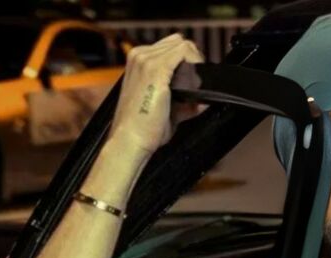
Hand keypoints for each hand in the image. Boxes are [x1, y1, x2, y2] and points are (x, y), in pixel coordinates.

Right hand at [109, 33, 203, 158]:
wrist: (130, 140)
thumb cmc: (142, 129)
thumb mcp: (164, 110)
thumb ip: (182, 101)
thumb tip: (200, 101)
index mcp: (138, 62)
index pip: (170, 48)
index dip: (187, 63)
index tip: (194, 82)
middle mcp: (140, 56)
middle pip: (178, 44)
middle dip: (192, 63)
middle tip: (196, 87)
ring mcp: (147, 60)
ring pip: (183, 46)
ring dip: (195, 66)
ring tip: (194, 90)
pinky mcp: (156, 69)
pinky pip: (185, 52)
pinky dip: (195, 66)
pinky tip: (195, 87)